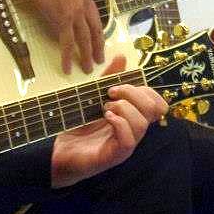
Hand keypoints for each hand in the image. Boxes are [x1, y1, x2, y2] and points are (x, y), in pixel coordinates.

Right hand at [27, 0, 104, 74]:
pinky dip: (67, 56)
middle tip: (98, 60)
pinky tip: (66, 67)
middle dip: (97, 46)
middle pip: (94, 30)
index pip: (95, 16)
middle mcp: (83, 5)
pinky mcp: (62, 19)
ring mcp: (74, 13)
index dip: (98, 30)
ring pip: (83, 39)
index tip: (99, 40)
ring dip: (85, 56)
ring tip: (86, 68)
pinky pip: (66, 42)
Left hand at [49, 56, 167, 187]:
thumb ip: (108, 79)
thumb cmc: (77, 126)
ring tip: (105, 107)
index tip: (117, 86)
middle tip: (110, 93)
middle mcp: (133, 132)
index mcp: (132, 118)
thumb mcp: (92, 97)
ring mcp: (125, 146)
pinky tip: (106, 118)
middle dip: (133, 94)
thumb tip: (122, 57)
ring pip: (142, 125)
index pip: (155, 103)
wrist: (58, 151)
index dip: (144, 90)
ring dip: (124, 108)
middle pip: (152, 110)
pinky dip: (119, 124)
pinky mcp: (113, 156)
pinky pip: (128, 141)